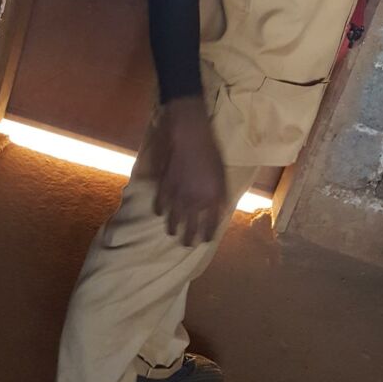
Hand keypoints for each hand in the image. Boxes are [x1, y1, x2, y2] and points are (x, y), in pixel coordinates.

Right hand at [151, 96, 226, 245]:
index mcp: (213, 199)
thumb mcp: (223, 175)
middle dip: (189, 239)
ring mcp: (178, 196)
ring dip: (173, 228)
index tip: (206, 241)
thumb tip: (220, 209)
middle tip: (187, 245)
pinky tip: (160, 213)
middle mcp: (195, 202)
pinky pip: (160, 205)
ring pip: (174, 220)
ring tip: (172, 234)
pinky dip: (160, 211)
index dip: (208, 235)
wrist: (191, 136)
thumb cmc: (212, 152)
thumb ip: (221, 194)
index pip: (211, 225)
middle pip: (191, 228)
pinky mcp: (164, 187)